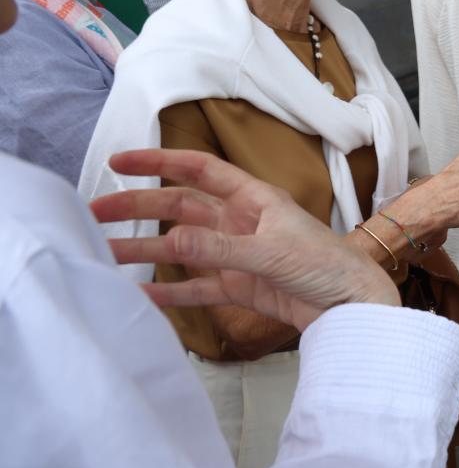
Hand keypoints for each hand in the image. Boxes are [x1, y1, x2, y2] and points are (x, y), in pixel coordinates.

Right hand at [89, 149, 399, 329]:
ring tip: (104, 255)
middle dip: (139, 208)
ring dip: (145, 251)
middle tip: (94, 214)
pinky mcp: (241, 287)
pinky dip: (169, 291)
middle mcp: (243, 222)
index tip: (120, 160)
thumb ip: (219, 248)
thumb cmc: (328, 266)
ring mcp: (239, 255)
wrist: (355, 307)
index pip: (199, 169)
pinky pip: (196, 287)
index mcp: (255, 198)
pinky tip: (139, 296)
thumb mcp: (272, 253)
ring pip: (182, 249)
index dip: (159, 162)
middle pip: (180, 208)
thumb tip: (169, 241)